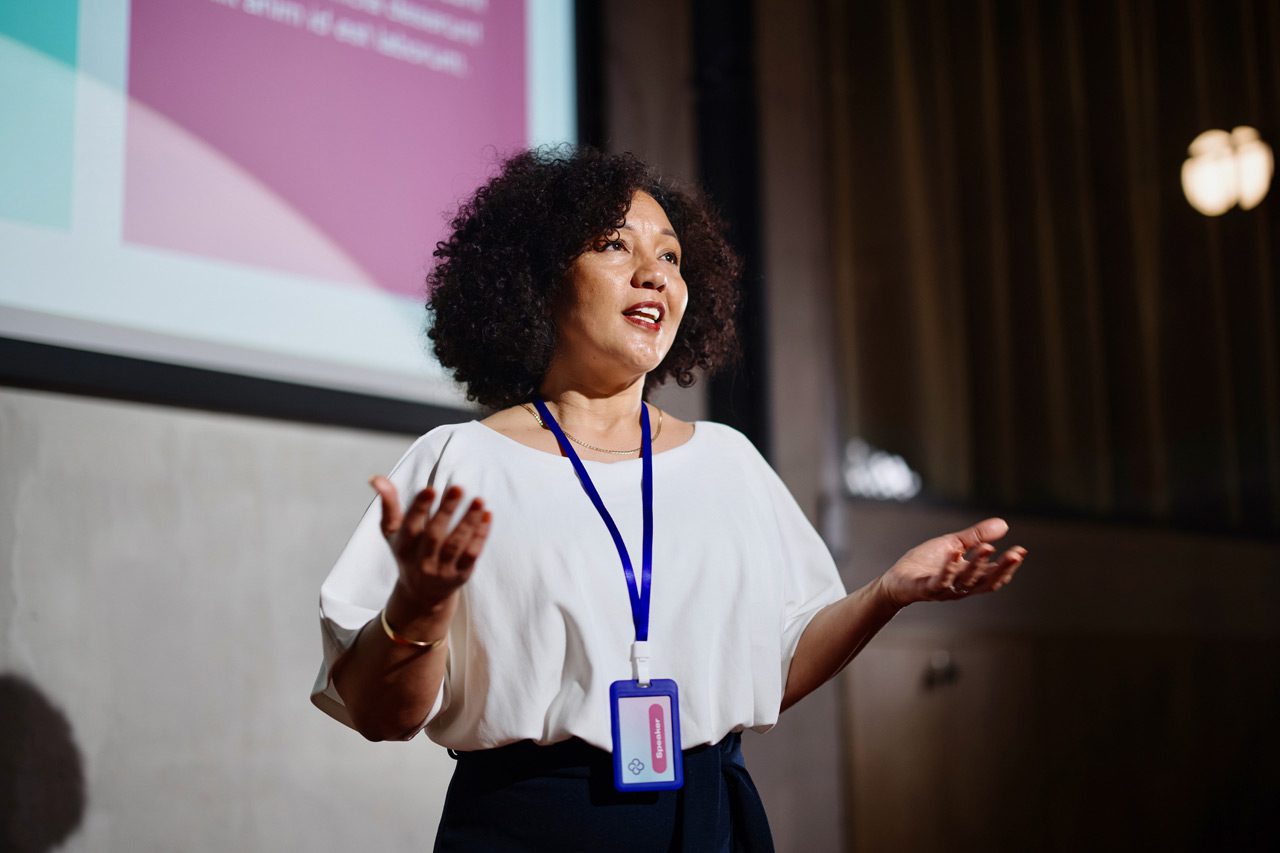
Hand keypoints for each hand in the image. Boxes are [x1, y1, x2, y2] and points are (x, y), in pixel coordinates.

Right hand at [370, 478, 491, 611]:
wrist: (422, 593)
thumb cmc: (408, 552)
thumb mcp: (393, 532)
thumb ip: (388, 504)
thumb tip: (376, 478)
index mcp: (403, 547)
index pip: (410, 527)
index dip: (419, 509)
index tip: (429, 490)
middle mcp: (421, 561)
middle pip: (435, 535)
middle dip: (446, 511)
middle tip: (458, 488)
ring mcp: (442, 570)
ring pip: (456, 545)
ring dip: (468, 522)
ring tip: (478, 500)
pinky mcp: (461, 574)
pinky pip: (472, 554)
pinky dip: (480, 535)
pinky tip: (487, 515)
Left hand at [878, 517, 1026, 607]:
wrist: (897, 579)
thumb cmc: (926, 563)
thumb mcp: (954, 544)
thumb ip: (977, 537)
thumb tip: (1004, 525)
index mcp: (969, 578)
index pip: (994, 576)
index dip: (1009, 566)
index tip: (1021, 551)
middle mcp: (961, 587)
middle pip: (986, 582)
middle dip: (1002, 568)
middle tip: (1016, 554)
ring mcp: (945, 589)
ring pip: (966, 581)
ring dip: (978, 565)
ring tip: (988, 547)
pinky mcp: (926, 589)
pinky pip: (940, 581)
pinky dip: (948, 568)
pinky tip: (954, 553)